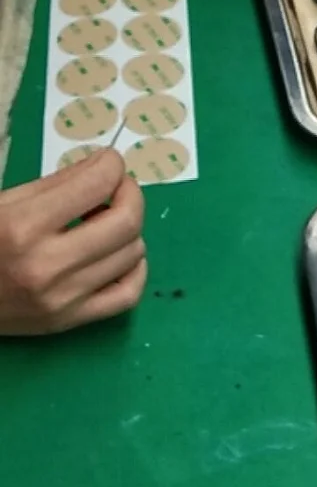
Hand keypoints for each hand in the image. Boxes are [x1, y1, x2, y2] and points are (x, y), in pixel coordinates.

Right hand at [0, 151, 146, 335]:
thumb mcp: (5, 201)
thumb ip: (57, 183)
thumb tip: (106, 168)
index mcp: (23, 226)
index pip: (98, 184)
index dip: (111, 165)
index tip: (107, 164)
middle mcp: (46, 265)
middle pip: (126, 221)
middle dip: (129, 194)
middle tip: (116, 189)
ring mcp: (61, 299)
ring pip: (132, 254)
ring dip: (128, 229)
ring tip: (105, 222)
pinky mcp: (68, 321)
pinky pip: (127, 295)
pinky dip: (134, 269)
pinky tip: (119, 254)